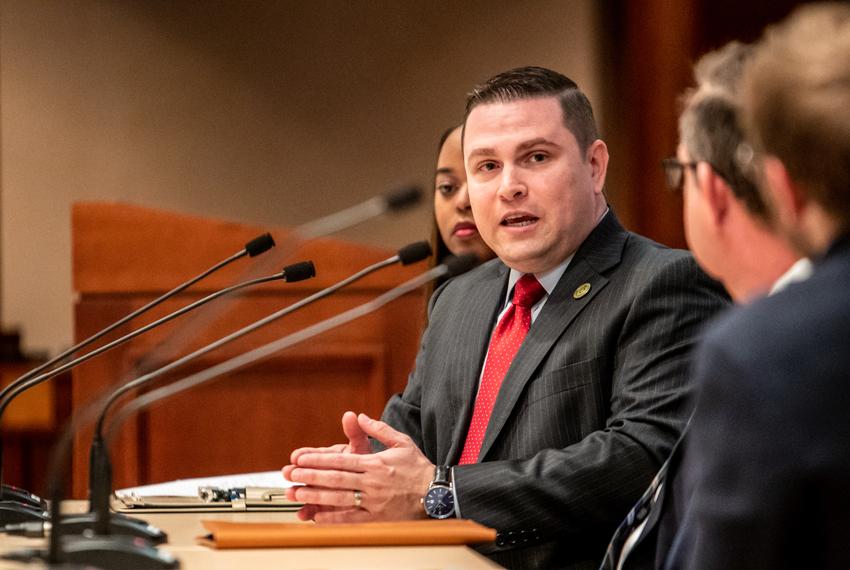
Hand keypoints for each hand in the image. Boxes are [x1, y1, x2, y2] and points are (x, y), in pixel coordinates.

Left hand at [283, 413, 434, 522]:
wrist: (437, 493)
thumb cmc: (418, 467)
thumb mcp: (402, 442)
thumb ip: (379, 429)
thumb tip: (360, 417)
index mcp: (376, 463)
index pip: (341, 460)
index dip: (319, 459)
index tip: (301, 458)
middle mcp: (373, 482)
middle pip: (336, 479)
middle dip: (311, 476)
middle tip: (291, 474)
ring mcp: (374, 501)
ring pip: (340, 498)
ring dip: (316, 496)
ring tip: (297, 493)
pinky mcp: (377, 518)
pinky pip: (352, 519)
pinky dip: (334, 518)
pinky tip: (317, 516)